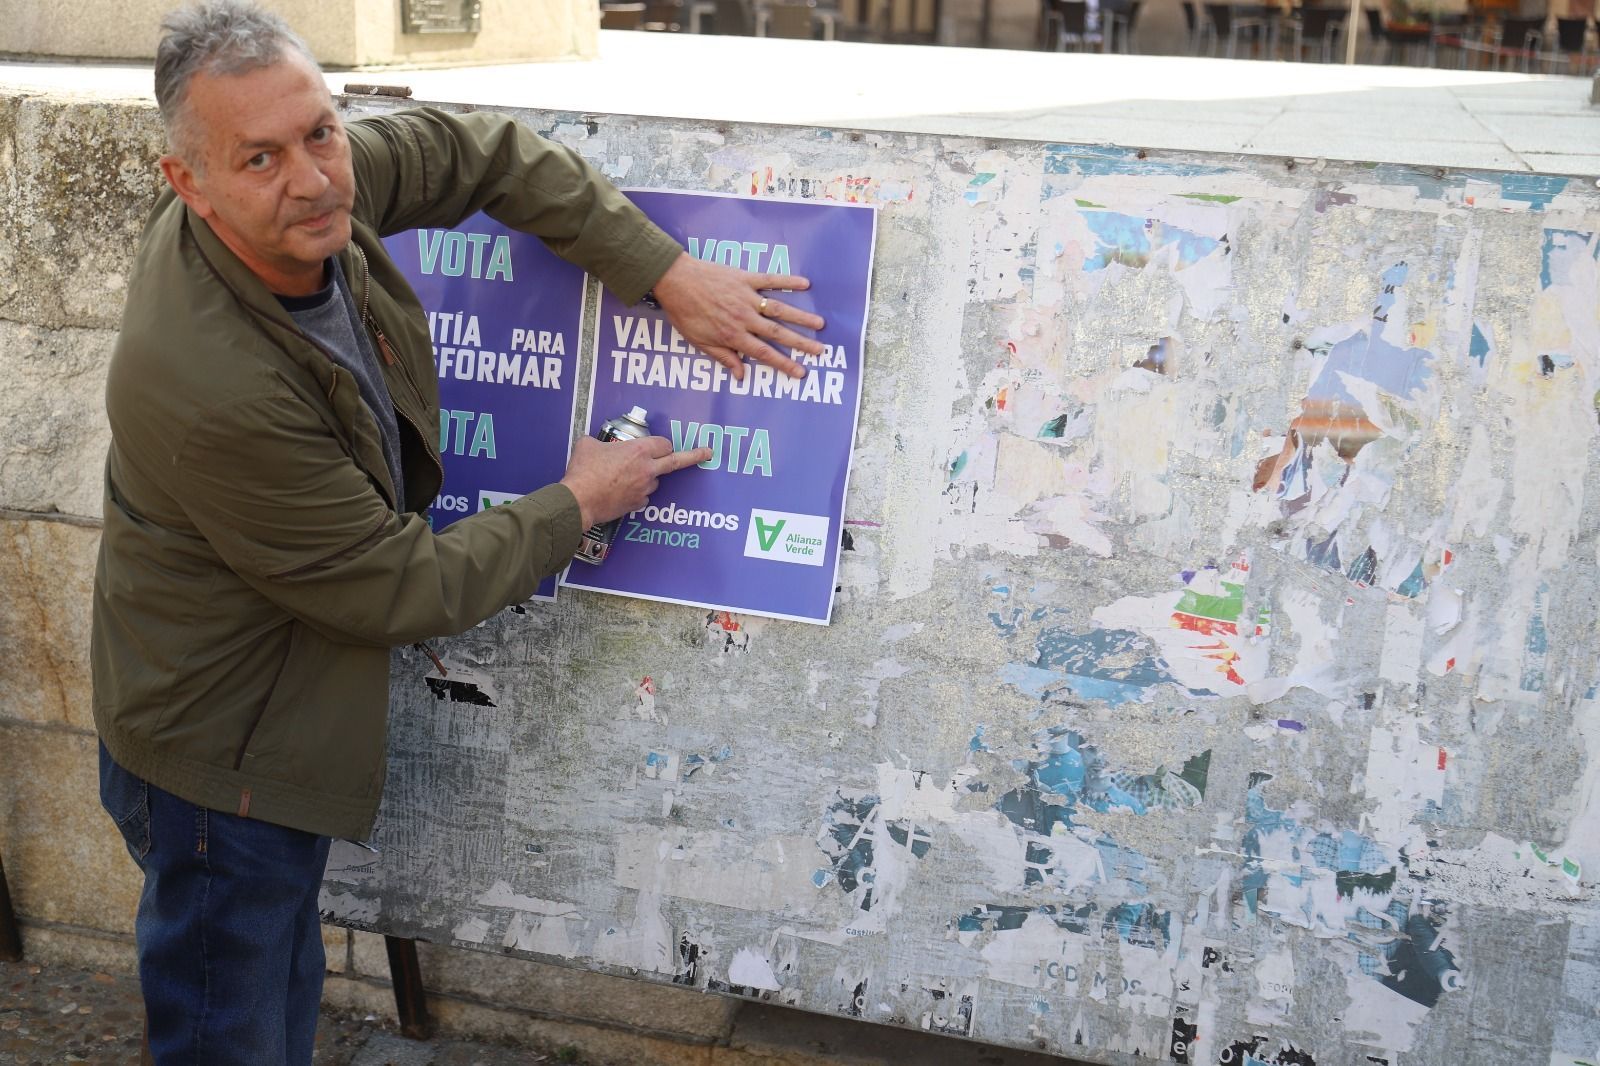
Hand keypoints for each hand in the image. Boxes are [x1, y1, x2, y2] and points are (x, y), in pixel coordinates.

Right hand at [559, 435, 711, 528]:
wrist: (578, 501)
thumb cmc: (583, 472)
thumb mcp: (588, 445)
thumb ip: (599, 442)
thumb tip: (597, 444)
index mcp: (638, 451)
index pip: (663, 443)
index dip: (662, 443)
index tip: (663, 445)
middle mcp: (647, 470)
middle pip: (676, 461)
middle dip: (694, 456)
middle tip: (707, 453)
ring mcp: (644, 489)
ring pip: (655, 481)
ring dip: (647, 477)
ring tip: (625, 477)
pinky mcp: (638, 504)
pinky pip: (643, 496)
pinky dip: (636, 493)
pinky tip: (620, 492)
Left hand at [649, 253, 826, 379]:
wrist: (674, 280)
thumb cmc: (683, 312)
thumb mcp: (698, 341)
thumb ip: (722, 357)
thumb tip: (741, 375)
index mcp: (733, 335)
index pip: (764, 354)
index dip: (784, 364)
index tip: (800, 372)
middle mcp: (744, 317)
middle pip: (778, 333)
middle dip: (801, 343)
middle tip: (820, 350)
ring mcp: (747, 297)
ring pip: (780, 309)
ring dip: (801, 317)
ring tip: (819, 324)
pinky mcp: (745, 278)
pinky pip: (770, 280)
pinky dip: (788, 281)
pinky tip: (805, 284)